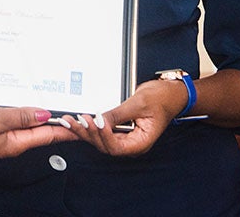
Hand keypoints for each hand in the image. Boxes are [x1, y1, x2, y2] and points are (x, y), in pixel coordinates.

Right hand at [0, 105, 76, 158]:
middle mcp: (12, 143)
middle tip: (75, 118)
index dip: (66, 129)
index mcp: (16, 143)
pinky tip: (31, 113)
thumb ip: (22, 115)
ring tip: (59, 114)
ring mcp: (4, 139)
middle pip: (41, 133)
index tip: (81, 125)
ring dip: (44, 120)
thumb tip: (44, 114)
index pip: (48, 136)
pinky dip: (28, 118)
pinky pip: (17, 125)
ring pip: (29, 128)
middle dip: (59, 125)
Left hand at [56, 79, 187, 156]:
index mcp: (140, 142)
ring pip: (99, 139)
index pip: (116, 147)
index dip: (103, 136)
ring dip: (84, 130)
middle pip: (104, 145)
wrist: (170, 92)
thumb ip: (118, 114)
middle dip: (87, 133)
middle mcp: (131, 143)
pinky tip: (77, 121)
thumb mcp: (139, 104)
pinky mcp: (118, 128)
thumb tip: (99, 120)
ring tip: (69, 121)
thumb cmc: (162, 99)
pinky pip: (101, 130)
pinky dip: (89, 125)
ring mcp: (124, 136)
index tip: (96, 121)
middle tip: (73, 121)